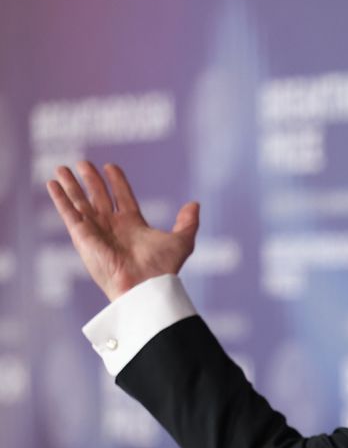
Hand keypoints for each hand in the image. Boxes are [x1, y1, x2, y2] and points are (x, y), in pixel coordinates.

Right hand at [46, 162, 199, 301]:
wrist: (145, 285)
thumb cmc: (163, 267)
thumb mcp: (182, 240)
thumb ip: (188, 222)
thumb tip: (195, 204)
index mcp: (133, 225)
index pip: (122, 197)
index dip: (116, 181)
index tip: (110, 167)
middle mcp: (113, 226)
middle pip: (98, 197)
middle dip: (90, 180)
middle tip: (82, 162)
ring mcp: (96, 230)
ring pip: (80, 202)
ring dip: (70, 185)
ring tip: (60, 167)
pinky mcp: (82, 236)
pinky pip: (68, 213)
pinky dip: (60, 198)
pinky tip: (52, 183)